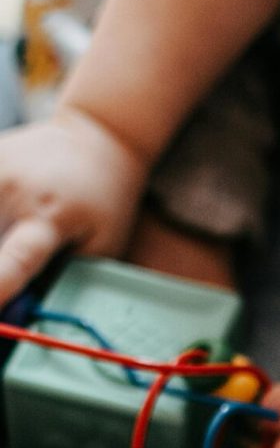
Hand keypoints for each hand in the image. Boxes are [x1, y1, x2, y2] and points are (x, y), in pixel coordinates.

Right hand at [0, 106, 149, 304]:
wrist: (96, 138)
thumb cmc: (103, 201)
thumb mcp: (102, 243)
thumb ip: (64, 274)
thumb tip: (23, 308)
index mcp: (49, 219)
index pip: (17, 259)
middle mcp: (14, 192)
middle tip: (9, 273)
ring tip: (15, 234)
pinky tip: (8, 218)